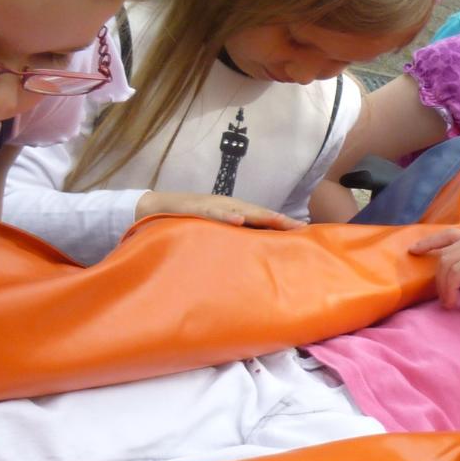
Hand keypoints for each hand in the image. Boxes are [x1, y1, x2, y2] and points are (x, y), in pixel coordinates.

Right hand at [136, 190, 303, 230]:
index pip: (262, 219)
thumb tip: (250, 254)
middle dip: (280, 220)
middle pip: (259, 213)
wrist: (156, 207)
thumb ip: (230, 238)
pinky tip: (238, 219)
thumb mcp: (213, 230)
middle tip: (300, 228)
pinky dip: (226, 215)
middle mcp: (228, 207)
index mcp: (233, 212)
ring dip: (261, 215)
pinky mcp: (197, 208)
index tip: (303, 232)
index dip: (282, 224)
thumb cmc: (189, 221)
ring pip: (241, 209)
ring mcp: (213, 206)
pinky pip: (213, 212)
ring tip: (280, 221)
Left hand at [408, 228, 459, 306]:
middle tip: (442, 296)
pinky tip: (453, 301)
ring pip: (446, 263)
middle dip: (437, 276)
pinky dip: (449, 288)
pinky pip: (455, 272)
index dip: (430, 241)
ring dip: (443, 286)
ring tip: (448, 302)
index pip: (450, 233)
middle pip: (445, 252)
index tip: (414, 251)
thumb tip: (456, 275)